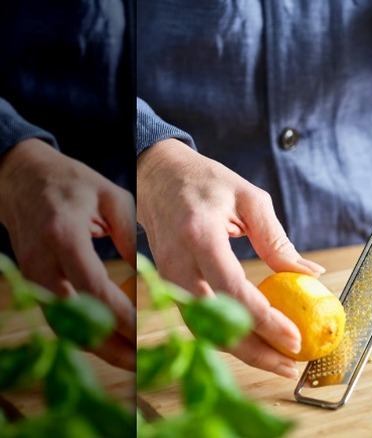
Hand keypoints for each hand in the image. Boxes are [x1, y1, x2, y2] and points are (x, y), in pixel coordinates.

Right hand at [0, 138, 136, 369]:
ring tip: (131, 362)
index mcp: (65, 236)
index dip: (118, 315)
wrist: (21, 176)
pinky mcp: (30, 282)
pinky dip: (82, 334)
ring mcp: (31, 274)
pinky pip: (56, 317)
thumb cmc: (73, 183)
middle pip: (73, 317)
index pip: (92, 287)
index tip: (144, 330)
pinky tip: (109, 344)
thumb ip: (130, 234)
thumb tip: (150, 274)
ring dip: (96, 346)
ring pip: (62, 325)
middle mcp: (42, 261)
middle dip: (108, 343)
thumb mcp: (111, 197)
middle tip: (142, 363)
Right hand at [137, 139, 325, 378]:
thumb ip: (277, 241)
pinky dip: (225, 337)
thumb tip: (310, 274)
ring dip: (241, 351)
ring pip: (203, 330)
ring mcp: (168, 278)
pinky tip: (253, 343)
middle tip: (290, 364)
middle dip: (255, 351)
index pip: (234, 290)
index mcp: (200, 236)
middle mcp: (178, 263)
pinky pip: (198, 321)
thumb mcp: (250, 200)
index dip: (264, 320)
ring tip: (277, 360)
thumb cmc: (206, 182)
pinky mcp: (168, 286)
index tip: (294, 339)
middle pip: (214, 322)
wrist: (157, 174)